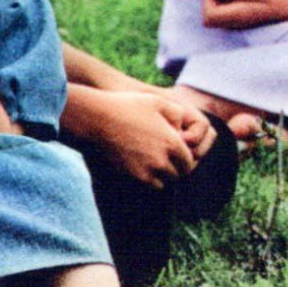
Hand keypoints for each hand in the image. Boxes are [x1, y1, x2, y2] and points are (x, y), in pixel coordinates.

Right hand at [92, 89, 215, 189]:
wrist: (98, 119)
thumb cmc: (127, 106)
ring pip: (166, 182)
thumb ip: (177, 114)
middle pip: (180, 174)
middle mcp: (162, 159)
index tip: (180, 153)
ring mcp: (148, 170)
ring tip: (159, 164)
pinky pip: (153, 185)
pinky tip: (147, 168)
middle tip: (171, 160)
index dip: (187, 158)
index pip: (189, 160)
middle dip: (178, 168)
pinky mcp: (135, 176)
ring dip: (166, 175)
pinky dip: (153, 180)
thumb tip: (184, 127)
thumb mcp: (157, 102)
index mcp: (172, 141)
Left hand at [203, 0, 287, 28]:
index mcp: (240, 15)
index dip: (206, 1)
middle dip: (210, 2)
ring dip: (220, 3)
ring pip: (221, 18)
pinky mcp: (252, 19)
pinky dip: (229, 5)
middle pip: (211, 20)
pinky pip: (231, 16)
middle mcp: (240, 23)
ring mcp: (246, 23)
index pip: (208, 17)